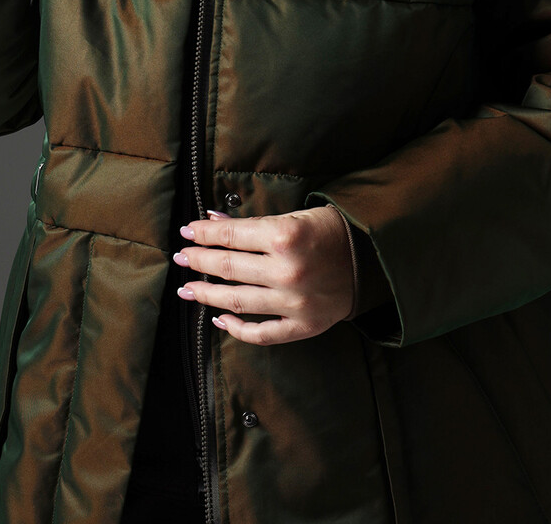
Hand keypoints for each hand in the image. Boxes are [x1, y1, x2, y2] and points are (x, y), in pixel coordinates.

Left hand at [173, 205, 353, 344]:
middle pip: (228, 267)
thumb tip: (210, 221)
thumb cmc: (329, 230)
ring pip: (237, 301)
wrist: (371, 258)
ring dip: (206, 295)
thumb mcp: (291, 216)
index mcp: (285, 236)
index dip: (203, 234)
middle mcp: (287, 271)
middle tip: (180, 258)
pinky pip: (262, 334)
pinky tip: (219, 320)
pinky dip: (237, 329)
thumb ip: (250, 223)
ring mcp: (295, 303)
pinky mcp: (304, 326)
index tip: (185, 232)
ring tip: (187, 289)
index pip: (231, 236)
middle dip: (198, 261)